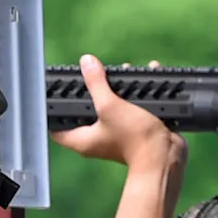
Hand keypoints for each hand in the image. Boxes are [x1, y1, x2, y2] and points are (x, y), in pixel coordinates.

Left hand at [51, 54, 186, 172]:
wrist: (164, 155)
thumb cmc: (132, 136)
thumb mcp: (110, 105)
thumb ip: (96, 83)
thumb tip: (86, 62)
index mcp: (82, 139)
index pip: (56, 127)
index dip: (53, 111)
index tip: (54, 93)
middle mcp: (95, 139)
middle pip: (85, 112)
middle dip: (90, 92)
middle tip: (92, 75)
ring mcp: (114, 136)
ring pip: (110, 108)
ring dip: (116, 89)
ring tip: (122, 70)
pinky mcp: (132, 132)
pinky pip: (129, 109)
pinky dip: (134, 95)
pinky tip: (142, 77)